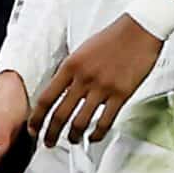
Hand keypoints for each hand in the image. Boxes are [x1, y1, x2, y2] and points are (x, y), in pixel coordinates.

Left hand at [31, 15, 164, 146]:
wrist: (139, 30)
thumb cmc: (112, 38)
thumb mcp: (82, 50)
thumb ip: (70, 71)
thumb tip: (60, 89)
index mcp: (70, 66)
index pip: (46, 98)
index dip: (36, 118)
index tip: (34, 128)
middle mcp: (83, 78)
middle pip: (59, 114)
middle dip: (50, 133)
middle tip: (48, 142)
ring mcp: (102, 88)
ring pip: (80, 122)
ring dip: (73, 136)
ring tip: (72, 140)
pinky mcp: (121, 95)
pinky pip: (104, 122)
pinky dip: (96, 134)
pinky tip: (93, 137)